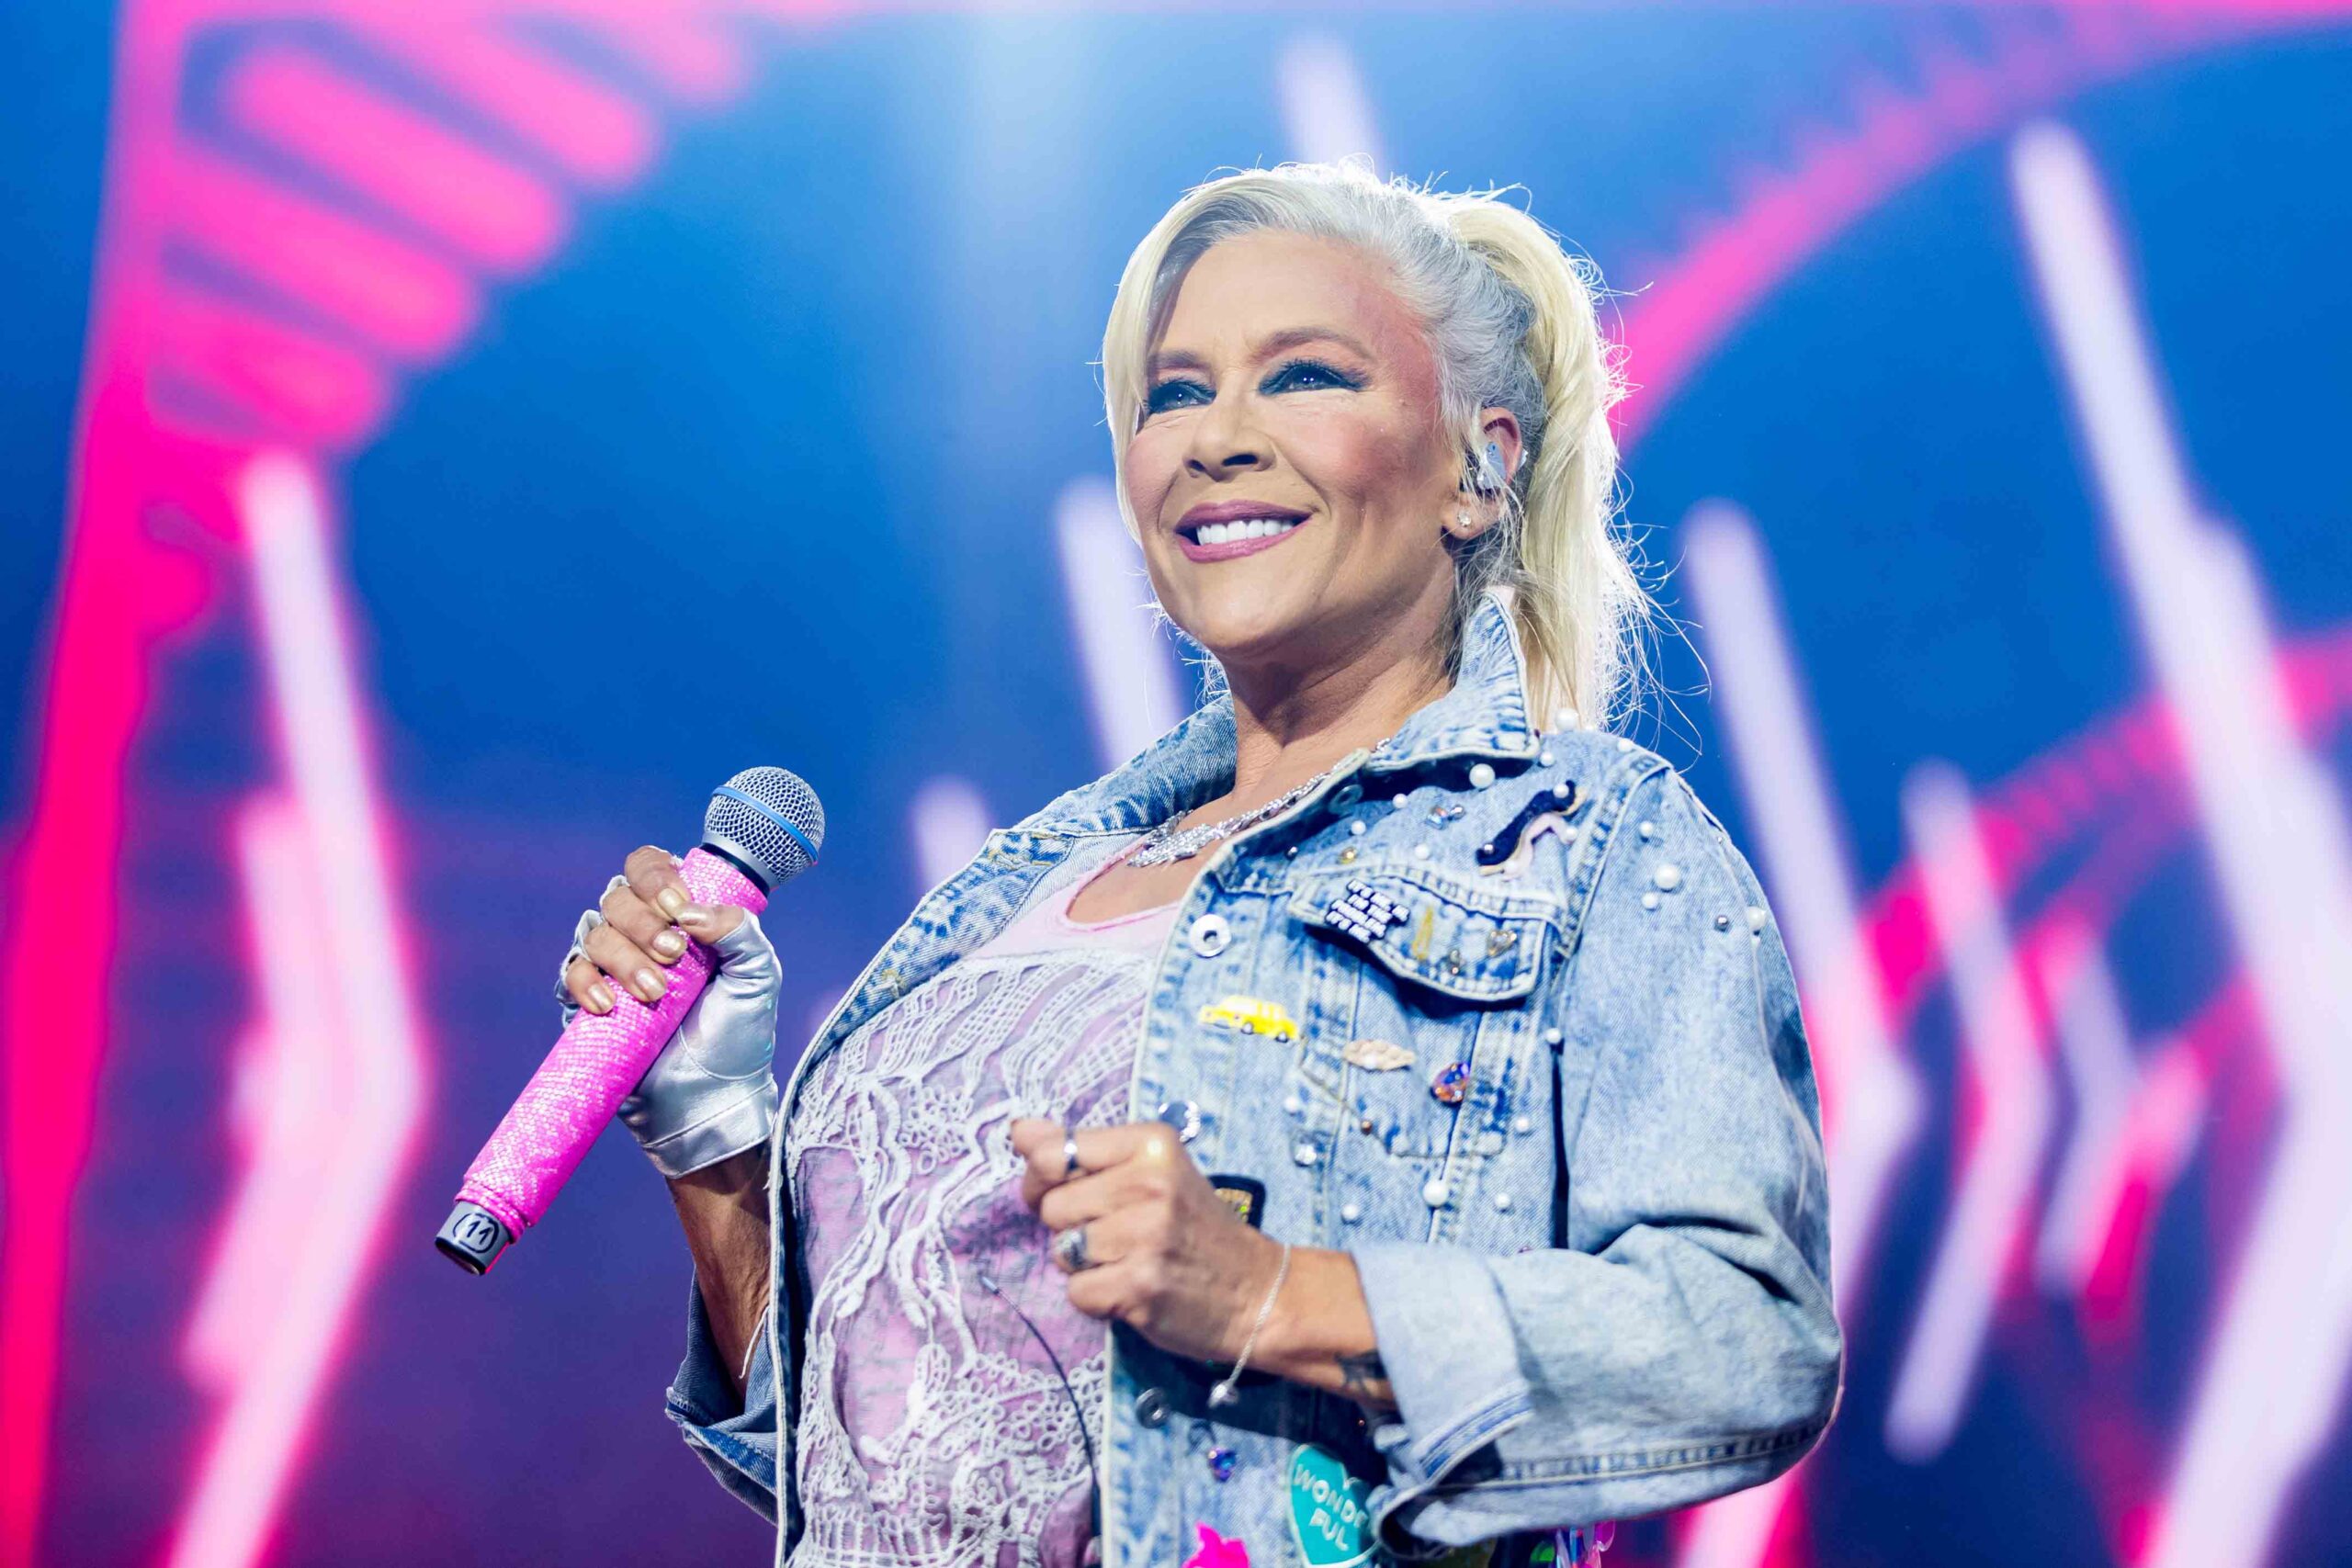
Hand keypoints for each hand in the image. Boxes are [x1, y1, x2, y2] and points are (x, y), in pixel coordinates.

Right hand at [560, 845, 781, 1177]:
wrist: (712, 1097)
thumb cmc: (738, 1033)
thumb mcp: (758, 976)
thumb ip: (740, 931)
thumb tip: (692, 912)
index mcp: (678, 915)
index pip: (648, 869)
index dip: (656, 878)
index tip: (679, 908)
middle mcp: (641, 933)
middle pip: (617, 897)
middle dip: (645, 924)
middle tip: (675, 958)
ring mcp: (613, 967)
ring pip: (594, 933)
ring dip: (623, 957)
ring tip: (654, 994)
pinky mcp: (589, 1003)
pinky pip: (571, 975)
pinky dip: (586, 983)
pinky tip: (610, 1006)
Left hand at [1009, 1117, 1285, 1366]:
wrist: (1257, 1291)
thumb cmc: (1193, 1227)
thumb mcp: (1149, 1171)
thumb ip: (1081, 1150)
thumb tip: (1018, 1130)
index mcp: (1151, 1143)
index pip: (1053, 1153)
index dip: (1044, 1180)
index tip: (1068, 1193)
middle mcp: (1149, 1183)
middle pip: (1053, 1207)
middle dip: (1072, 1228)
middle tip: (1117, 1235)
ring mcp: (1146, 1236)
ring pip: (1062, 1251)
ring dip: (1085, 1265)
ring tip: (1129, 1261)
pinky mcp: (1140, 1286)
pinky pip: (1077, 1292)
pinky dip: (1097, 1298)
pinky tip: (1132, 1290)